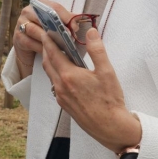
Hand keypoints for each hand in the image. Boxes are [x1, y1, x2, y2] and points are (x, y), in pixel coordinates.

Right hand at [14, 0, 71, 74]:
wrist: (27, 45)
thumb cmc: (44, 32)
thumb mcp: (55, 24)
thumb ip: (66, 21)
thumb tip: (76, 24)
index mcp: (39, 4)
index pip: (54, 7)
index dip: (66, 16)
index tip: (75, 27)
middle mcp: (28, 11)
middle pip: (44, 17)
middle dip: (58, 28)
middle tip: (69, 37)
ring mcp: (21, 24)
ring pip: (36, 30)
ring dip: (49, 39)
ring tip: (61, 45)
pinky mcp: (18, 37)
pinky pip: (31, 42)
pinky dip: (41, 47)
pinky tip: (50, 52)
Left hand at [41, 27, 141, 154]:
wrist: (110, 128)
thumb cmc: (110, 101)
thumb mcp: (107, 72)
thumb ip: (97, 50)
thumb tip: (91, 32)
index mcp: (68, 76)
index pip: (53, 53)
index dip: (48, 40)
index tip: (46, 31)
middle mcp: (60, 86)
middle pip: (48, 63)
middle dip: (47, 49)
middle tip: (49, 38)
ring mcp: (61, 97)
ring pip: (50, 75)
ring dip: (50, 62)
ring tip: (56, 52)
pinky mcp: (65, 105)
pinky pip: (55, 85)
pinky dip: (55, 74)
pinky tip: (64, 72)